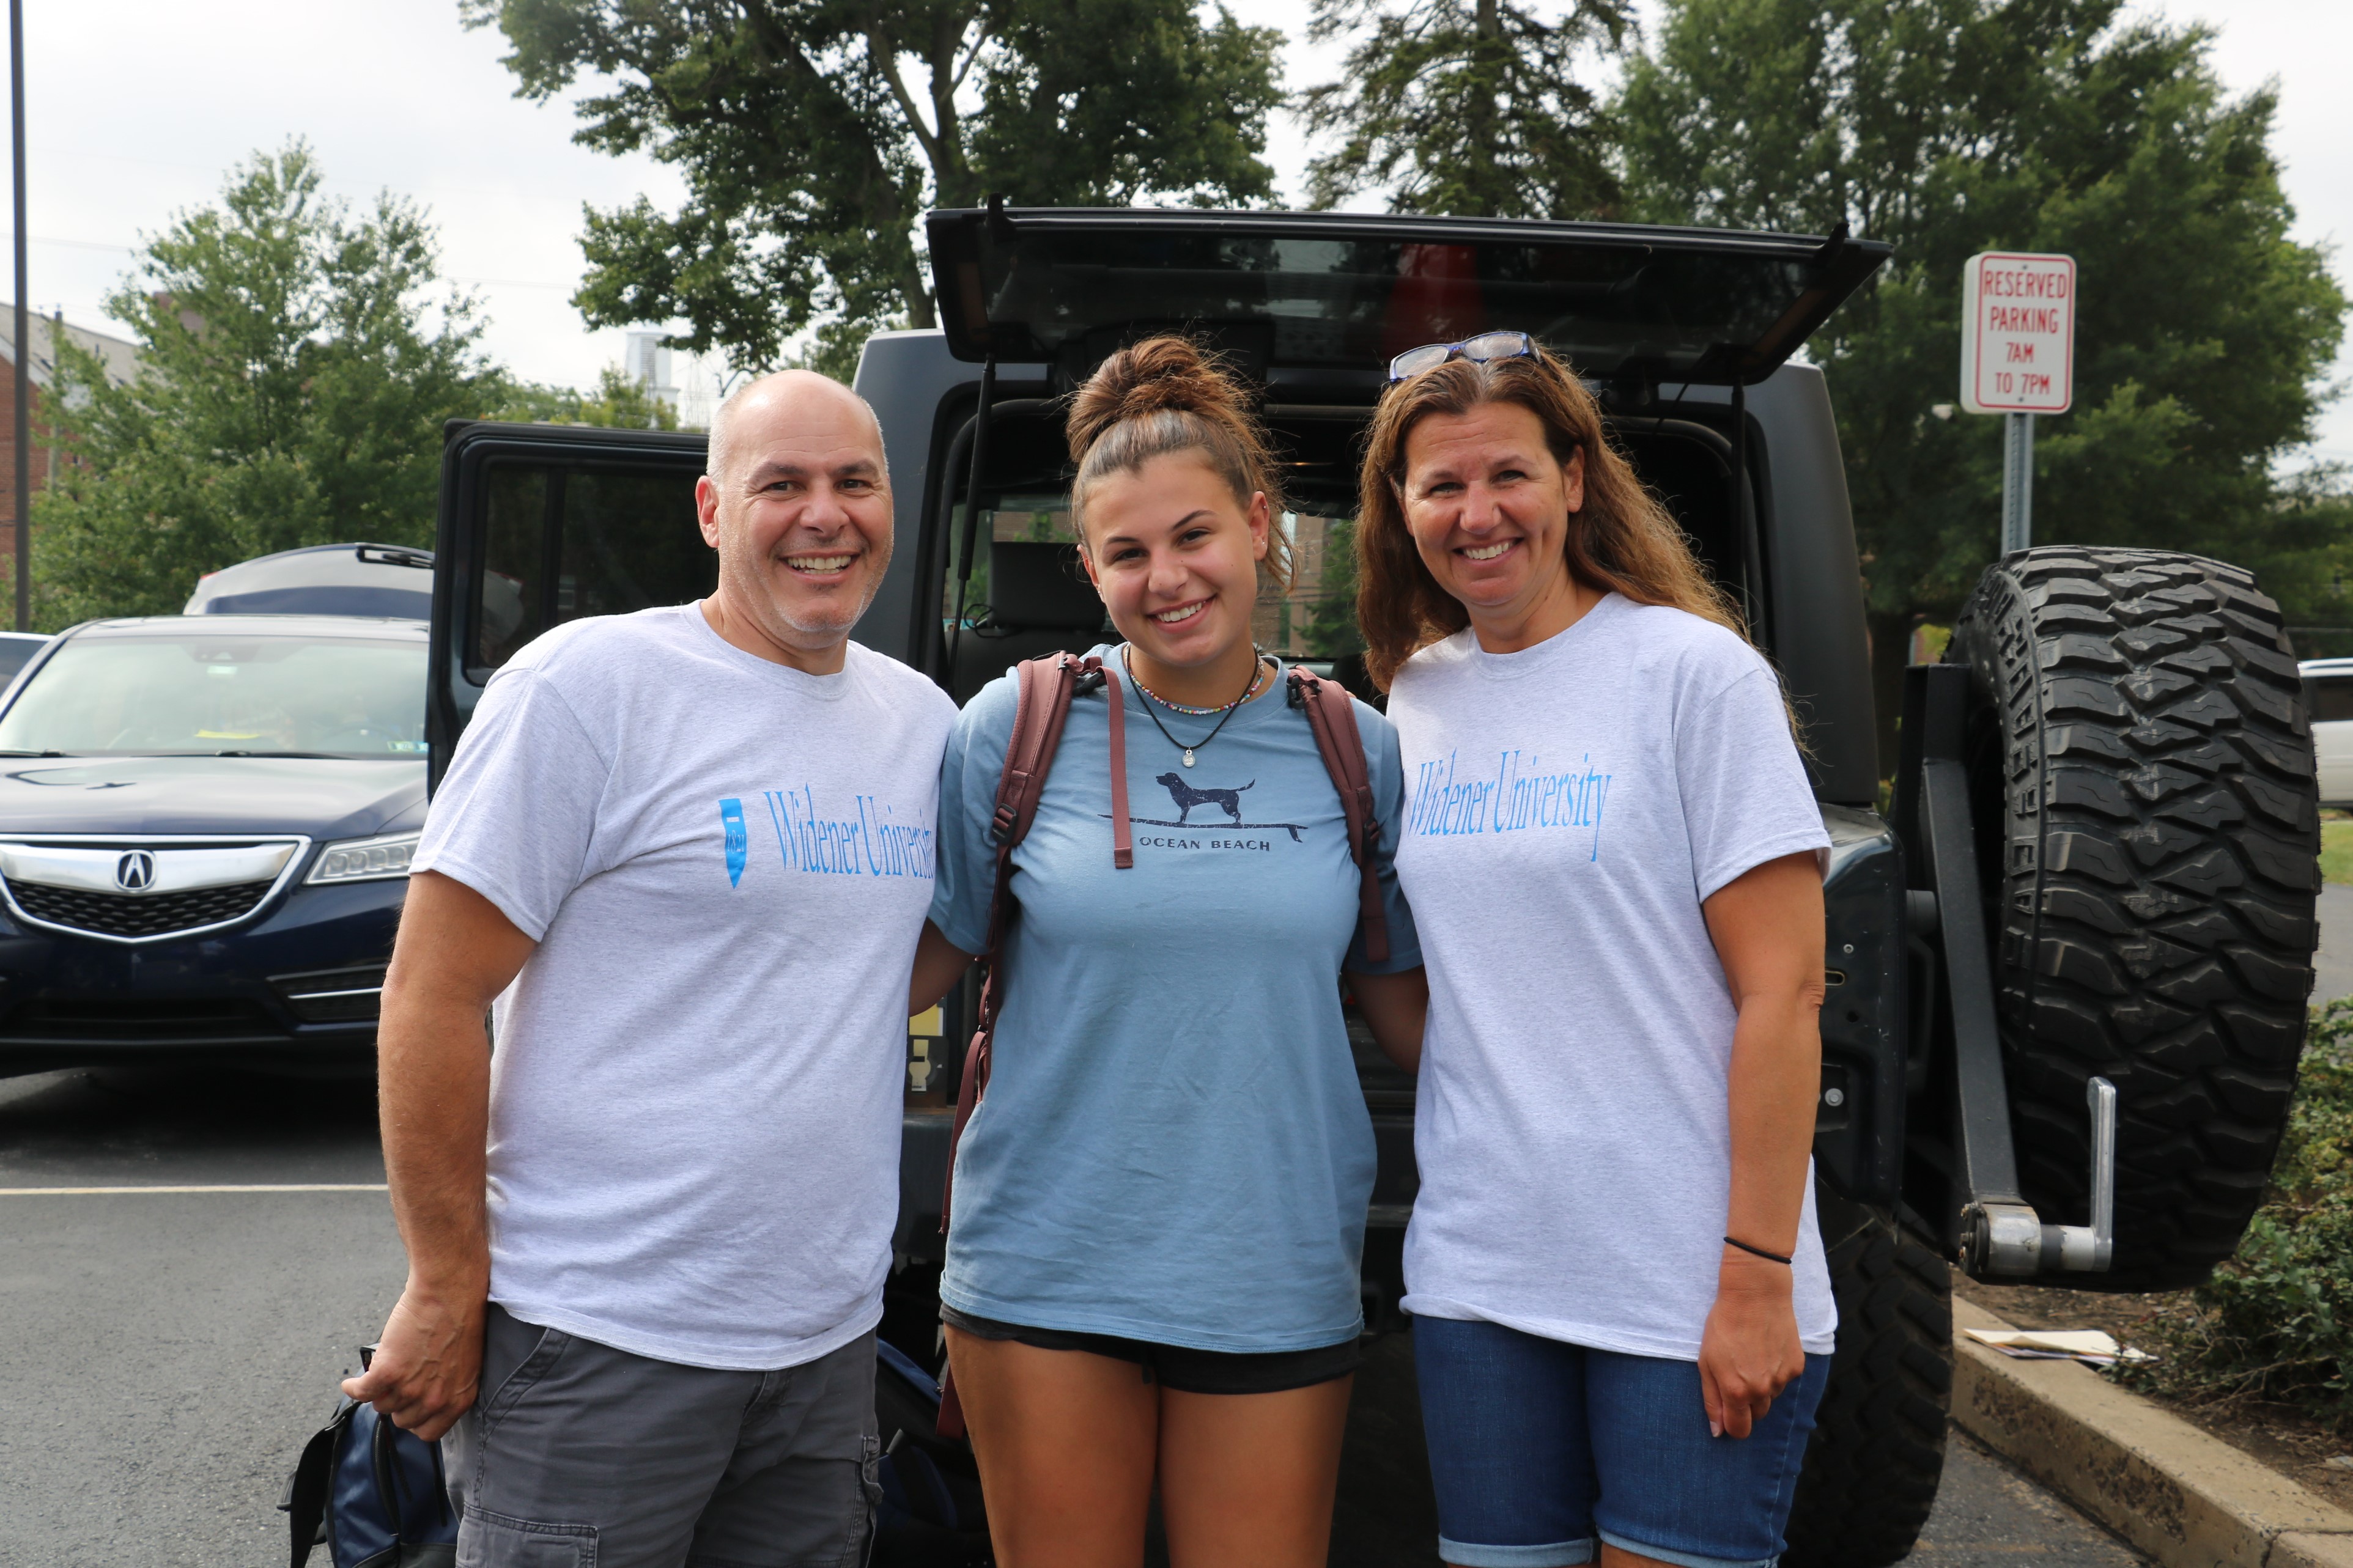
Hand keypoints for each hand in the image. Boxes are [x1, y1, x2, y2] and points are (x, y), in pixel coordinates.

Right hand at [340, 1277, 487, 1442]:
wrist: (450, 1291)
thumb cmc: (462, 1318)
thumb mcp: (465, 1363)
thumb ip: (448, 1386)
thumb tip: (426, 1399)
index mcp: (459, 1399)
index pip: (429, 1433)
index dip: (417, 1420)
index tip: (410, 1410)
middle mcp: (435, 1400)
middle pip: (402, 1421)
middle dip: (399, 1404)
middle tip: (397, 1385)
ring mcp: (410, 1388)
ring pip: (382, 1406)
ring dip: (379, 1392)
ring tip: (382, 1374)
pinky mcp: (388, 1373)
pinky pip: (361, 1392)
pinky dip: (352, 1388)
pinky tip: (351, 1383)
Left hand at [1696, 1249, 1804, 1438]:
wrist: (1755, 1294)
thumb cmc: (1724, 1324)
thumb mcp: (1706, 1361)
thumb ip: (1712, 1400)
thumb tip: (1718, 1432)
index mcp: (1736, 1392)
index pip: (1739, 1430)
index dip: (1732, 1425)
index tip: (1728, 1413)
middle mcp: (1762, 1390)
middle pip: (1756, 1415)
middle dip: (1746, 1404)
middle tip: (1737, 1375)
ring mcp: (1782, 1379)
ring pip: (1771, 1397)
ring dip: (1762, 1386)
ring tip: (1751, 1356)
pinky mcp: (1797, 1366)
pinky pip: (1784, 1380)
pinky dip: (1776, 1371)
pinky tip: (1767, 1349)